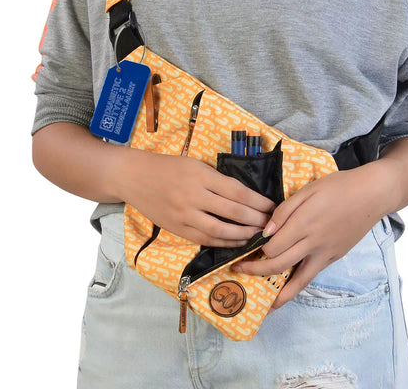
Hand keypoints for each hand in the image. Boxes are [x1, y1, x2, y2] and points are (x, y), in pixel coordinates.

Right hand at [114, 149, 274, 246]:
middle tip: (271, 224)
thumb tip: (246, 197)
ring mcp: (185, 215)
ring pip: (220, 230)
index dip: (258, 202)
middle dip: (256, 220)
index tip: (272, 207)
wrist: (135, 178)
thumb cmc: (169, 167)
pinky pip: (205, 239)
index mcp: (201, 175)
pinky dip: (224, 242)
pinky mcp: (177, 229)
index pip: (237, 192)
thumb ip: (217, 180)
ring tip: (257, 235)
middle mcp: (194, 196)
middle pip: (233, 213)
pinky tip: (237, 243)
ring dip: (243, 235)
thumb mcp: (196, 165)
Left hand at [232, 163, 387, 308]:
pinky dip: (296, 286)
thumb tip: (266, 230)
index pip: (273, 246)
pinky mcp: (333, 258)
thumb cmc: (338, 187)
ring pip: (297, 280)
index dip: (256, 248)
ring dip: (277, 292)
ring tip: (261, 300)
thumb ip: (285, 210)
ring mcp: (325, 254)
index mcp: (304, 223)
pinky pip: (310, 276)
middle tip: (239, 269)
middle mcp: (313, 243)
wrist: (370, 195)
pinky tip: (285, 292)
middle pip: (279, 265)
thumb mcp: (308, 190)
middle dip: (256, 270)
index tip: (245, 245)